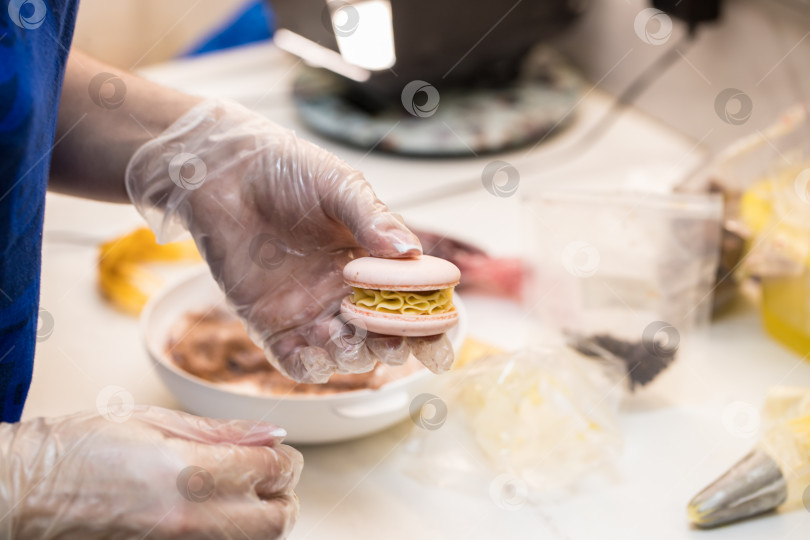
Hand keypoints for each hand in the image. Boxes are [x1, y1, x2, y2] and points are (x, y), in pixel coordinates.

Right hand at [0, 406, 301, 538]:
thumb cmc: (76, 450)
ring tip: (235, 493)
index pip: (274, 470)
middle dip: (282, 493)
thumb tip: (271, 434)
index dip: (282, 456)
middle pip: (278, 520)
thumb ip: (220, 432)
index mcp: (188, 473)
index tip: (270, 449)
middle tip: (263, 474)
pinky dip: (229, 534)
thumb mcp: (151, 421)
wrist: (22, 494)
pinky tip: (209, 513)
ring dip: (259, 517)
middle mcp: (189, 522)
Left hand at [126, 100, 454, 381]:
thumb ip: (373, 218)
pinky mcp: (269, 321)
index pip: (408, 302)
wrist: (225, 171)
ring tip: (347, 340)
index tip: (441, 339)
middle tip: (392, 341)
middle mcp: (343, 291)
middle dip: (392, 346)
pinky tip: (317, 356)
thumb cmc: (286, 170)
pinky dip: (311, 367)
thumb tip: (410, 252)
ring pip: (343, 352)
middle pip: (381, 335)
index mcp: (370, 262)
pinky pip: (295, 359)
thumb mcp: (339, 186)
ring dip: (353, 356)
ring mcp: (308, 309)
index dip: (428, 325)